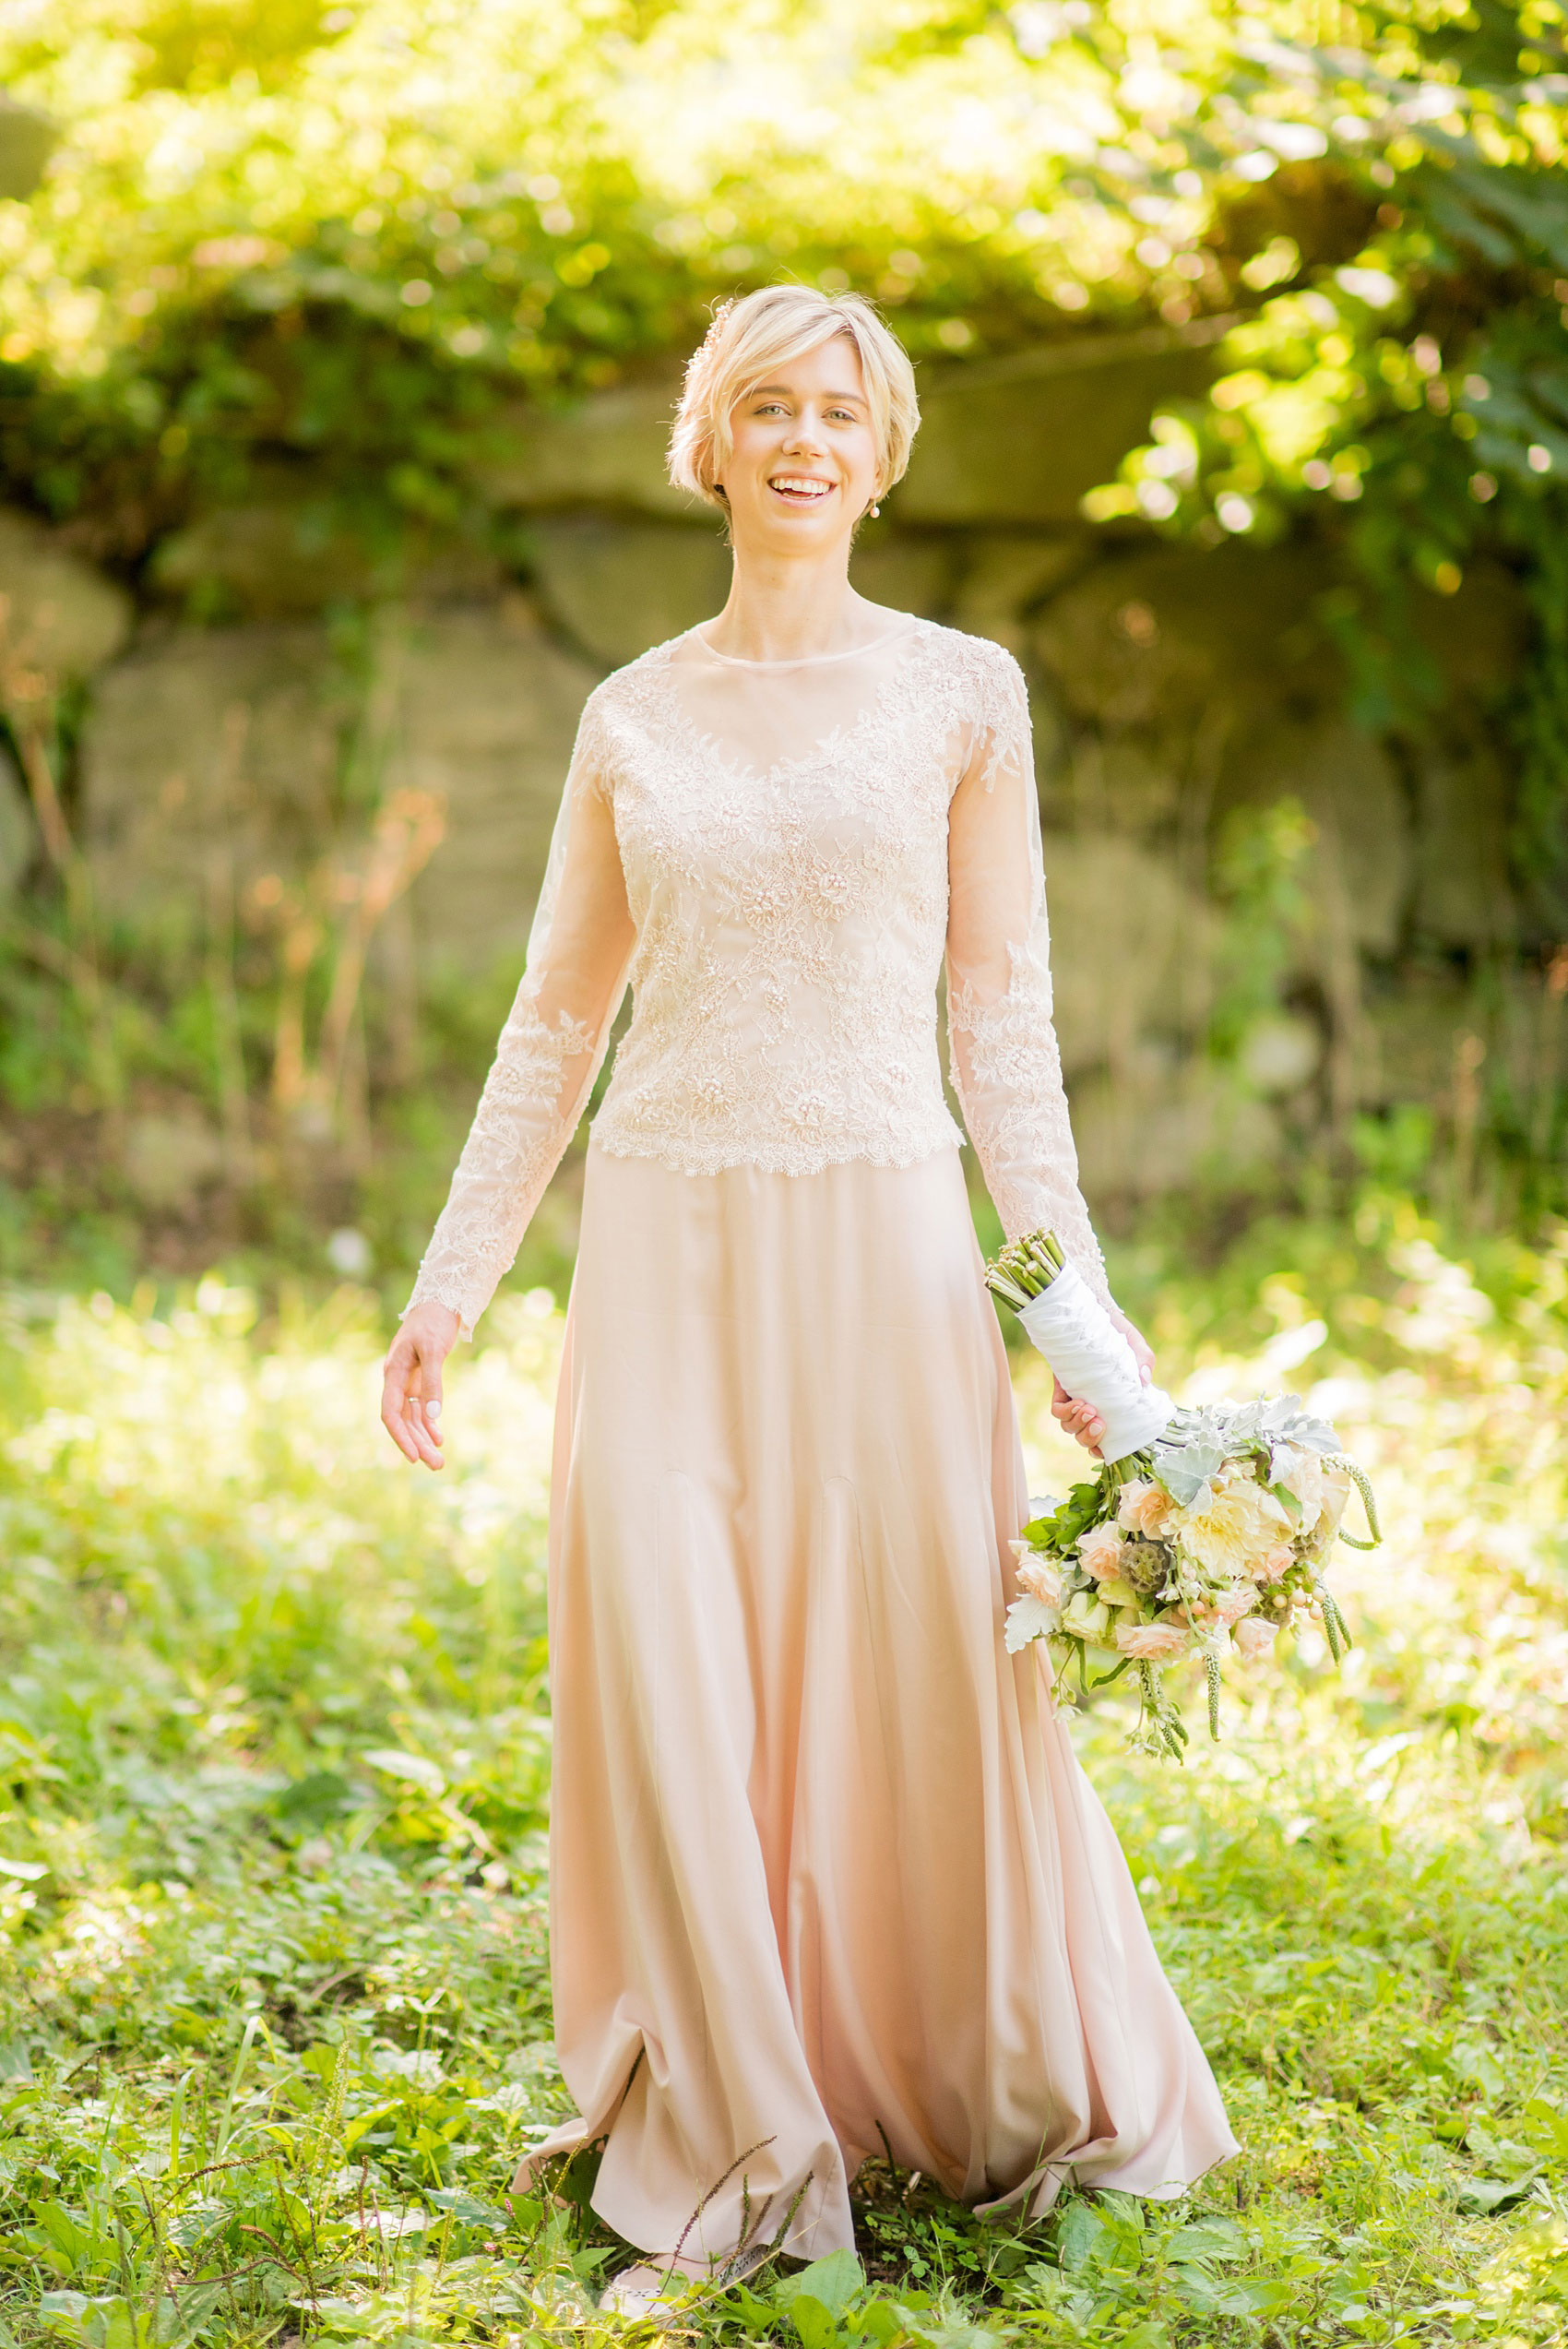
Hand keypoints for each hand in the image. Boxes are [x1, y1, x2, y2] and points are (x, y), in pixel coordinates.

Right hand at [381, 1301, 460, 1468]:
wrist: (438, 1302)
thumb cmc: (432, 1323)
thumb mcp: (434, 1350)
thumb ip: (433, 1382)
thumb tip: (434, 1415)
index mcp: (393, 1372)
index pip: (391, 1412)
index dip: (400, 1435)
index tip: (414, 1456)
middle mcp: (397, 1381)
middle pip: (403, 1421)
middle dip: (417, 1444)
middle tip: (435, 1466)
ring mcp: (407, 1382)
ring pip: (413, 1418)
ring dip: (424, 1439)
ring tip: (439, 1462)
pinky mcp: (419, 1380)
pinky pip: (421, 1408)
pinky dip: (430, 1424)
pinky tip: (439, 1439)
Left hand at [1051, 1304, 1156, 1456]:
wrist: (1092, 1314)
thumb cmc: (1118, 1334)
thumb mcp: (1136, 1347)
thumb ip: (1144, 1360)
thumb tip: (1145, 1379)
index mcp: (1112, 1407)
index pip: (1106, 1440)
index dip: (1103, 1451)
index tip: (1107, 1451)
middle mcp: (1093, 1407)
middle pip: (1085, 1439)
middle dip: (1090, 1439)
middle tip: (1100, 1424)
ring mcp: (1075, 1399)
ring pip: (1070, 1428)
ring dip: (1079, 1425)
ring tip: (1089, 1409)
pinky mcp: (1061, 1389)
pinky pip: (1058, 1411)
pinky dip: (1066, 1412)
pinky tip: (1077, 1403)